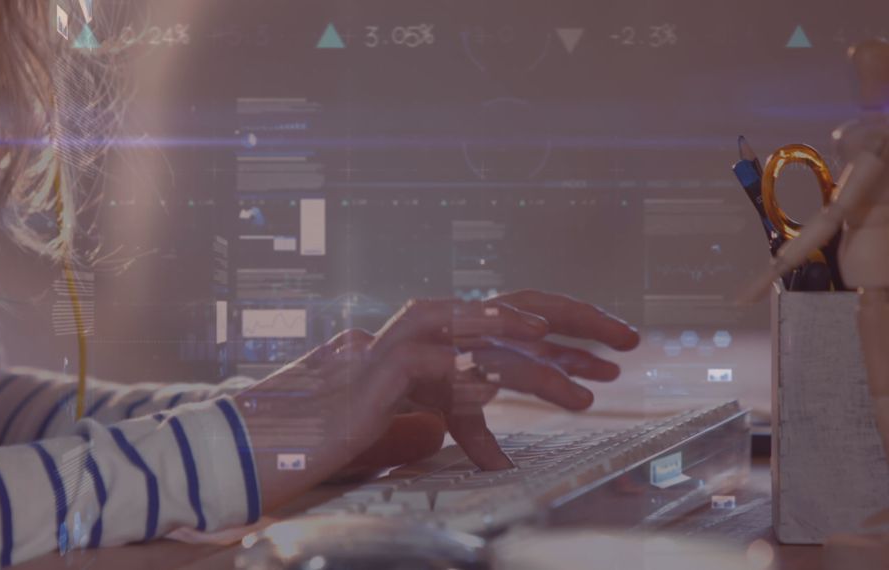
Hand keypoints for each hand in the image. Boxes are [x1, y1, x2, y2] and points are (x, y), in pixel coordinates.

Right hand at [233, 291, 638, 509]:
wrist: (292, 431)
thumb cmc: (355, 421)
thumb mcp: (422, 421)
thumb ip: (466, 427)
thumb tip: (501, 456)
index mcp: (449, 335)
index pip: (518, 324)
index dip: (569, 336)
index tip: (613, 355)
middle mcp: (434, 328)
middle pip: (515, 309)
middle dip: (575, 321)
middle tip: (628, 339)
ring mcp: (408, 342)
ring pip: (482, 334)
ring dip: (531, 350)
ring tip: (578, 363)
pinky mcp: (384, 370)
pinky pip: (436, 367)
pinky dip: (471, 374)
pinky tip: (501, 386)